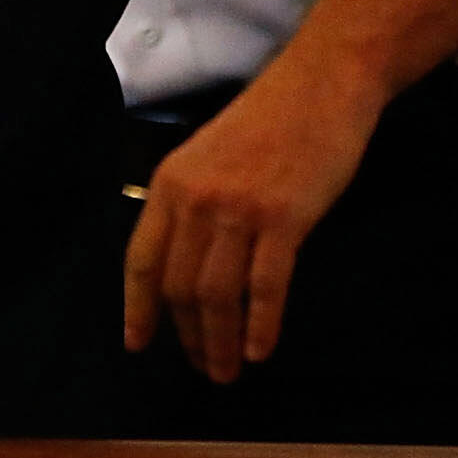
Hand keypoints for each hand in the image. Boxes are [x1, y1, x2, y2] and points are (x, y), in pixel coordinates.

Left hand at [122, 55, 383, 381]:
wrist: (320, 85)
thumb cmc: (268, 121)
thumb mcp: (208, 156)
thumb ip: (192, 204)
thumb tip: (183, 267)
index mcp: (170, 182)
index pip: (141, 259)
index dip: (138, 308)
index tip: (138, 343)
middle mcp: (196, 199)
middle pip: (179, 286)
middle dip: (187, 336)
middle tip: (203, 367)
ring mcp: (239, 209)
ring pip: (217, 295)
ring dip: (220, 342)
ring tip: (228, 372)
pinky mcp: (284, 219)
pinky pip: (265, 287)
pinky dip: (261, 326)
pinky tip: (261, 351)